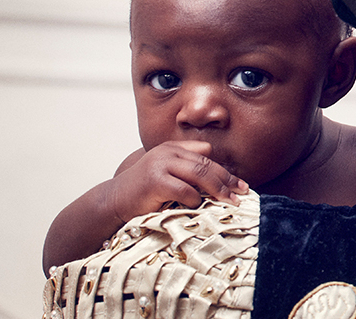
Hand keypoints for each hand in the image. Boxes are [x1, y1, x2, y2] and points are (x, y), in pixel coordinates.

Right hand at [107, 141, 248, 224]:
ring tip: (230, 201)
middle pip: (206, 164)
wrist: (113, 201)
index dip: (225, 171)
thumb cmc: (144, 192)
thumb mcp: (167, 175)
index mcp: (172, 148)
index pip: (206, 155)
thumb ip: (188, 171)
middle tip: (242, 194)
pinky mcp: (154, 181)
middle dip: (227, 180)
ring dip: (218, 189)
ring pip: (199, 174)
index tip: (240, 185)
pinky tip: (196, 206)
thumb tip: (219, 179)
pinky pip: (184, 190)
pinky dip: (194, 199)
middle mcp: (167, 152)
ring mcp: (160, 165)